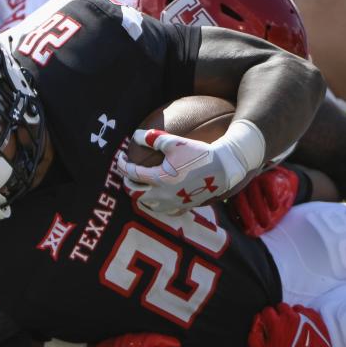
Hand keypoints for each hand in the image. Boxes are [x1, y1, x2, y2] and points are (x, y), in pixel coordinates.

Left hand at [118, 122, 263, 213]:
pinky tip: (159, 196)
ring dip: (141, 195)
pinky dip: (156, 204)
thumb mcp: (175, 142)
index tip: (121, 157)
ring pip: (147, 205)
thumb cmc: (199, 153)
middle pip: (135, 194)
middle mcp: (163, 195)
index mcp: (159, 179)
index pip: (132, 174)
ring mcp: (173, 204)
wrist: (224, 169)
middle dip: (128, 183)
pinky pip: (164, 210)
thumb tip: (136, 135)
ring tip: (142, 185)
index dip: (122, 165)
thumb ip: (153, 138)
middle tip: (128, 173)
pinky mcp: (183, 208)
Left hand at [228, 165, 298, 236]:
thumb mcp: (262, 213)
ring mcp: (254, 179)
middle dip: (247, 216)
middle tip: (252, 229)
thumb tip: (251, 234)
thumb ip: (256, 221)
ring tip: (266, 223)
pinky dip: (271, 197)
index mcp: (237, 194)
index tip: (245, 230)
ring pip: (253, 193)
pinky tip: (274, 207)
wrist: (284, 184)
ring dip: (259, 210)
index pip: (232, 206)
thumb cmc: (268, 201)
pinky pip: (268, 185)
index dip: (237, 219)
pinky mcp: (267, 176)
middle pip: (240, 199)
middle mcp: (243, 186)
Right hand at [248, 303, 332, 346]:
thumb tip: (257, 322)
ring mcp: (305, 316)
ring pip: (294, 308)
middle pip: (281, 306)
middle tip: (280, 327)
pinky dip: (303, 316)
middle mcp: (290, 316)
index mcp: (276, 323)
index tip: (268, 325)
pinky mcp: (316, 319)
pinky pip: (307, 311)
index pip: (267, 310)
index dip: (266, 318)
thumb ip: (254, 335)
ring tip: (292, 327)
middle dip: (278, 314)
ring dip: (291, 315)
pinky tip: (302, 327)